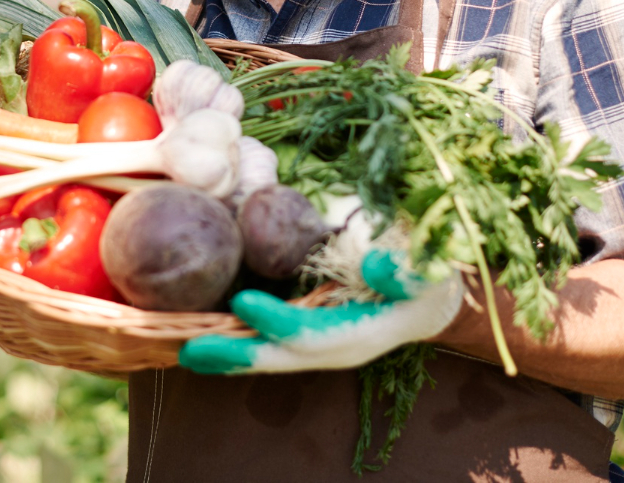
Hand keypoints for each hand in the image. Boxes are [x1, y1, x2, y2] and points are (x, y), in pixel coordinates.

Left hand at [178, 251, 462, 373]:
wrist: (437, 300)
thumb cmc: (433, 281)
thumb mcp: (432, 273)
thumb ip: (410, 271)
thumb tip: (376, 266)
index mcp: (363, 333)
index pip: (313, 333)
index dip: (277, 320)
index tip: (241, 302)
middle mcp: (337, 346)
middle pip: (281, 356)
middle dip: (236, 354)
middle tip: (188, 350)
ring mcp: (324, 344)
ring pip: (272, 355)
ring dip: (230, 354)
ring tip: (186, 351)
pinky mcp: (315, 333)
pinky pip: (272, 343)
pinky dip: (240, 342)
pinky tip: (209, 336)